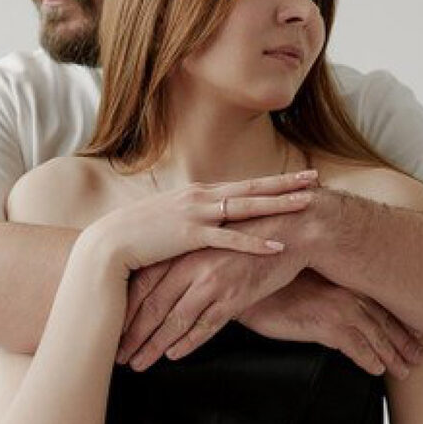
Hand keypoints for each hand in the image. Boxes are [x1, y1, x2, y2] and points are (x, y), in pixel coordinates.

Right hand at [85, 170, 317, 274]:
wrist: (107, 245)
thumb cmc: (134, 237)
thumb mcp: (166, 220)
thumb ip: (188, 218)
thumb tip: (204, 222)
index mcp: (197, 193)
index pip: (243, 184)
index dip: (272, 181)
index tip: (297, 177)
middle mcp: (200, 196)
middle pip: (252, 187)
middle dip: (285, 183)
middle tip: (315, 178)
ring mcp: (196, 214)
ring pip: (247, 207)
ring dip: (279, 205)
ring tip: (308, 204)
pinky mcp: (190, 235)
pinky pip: (230, 239)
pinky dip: (255, 242)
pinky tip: (278, 245)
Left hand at [117, 215, 307, 370]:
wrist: (291, 231)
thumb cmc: (248, 238)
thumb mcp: (211, 243)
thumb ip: (186, 262)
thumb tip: (161, 283)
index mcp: (183, 251)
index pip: (143, 286)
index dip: (125, 311)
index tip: (111, 331)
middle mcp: (193, 266)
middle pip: (153, 306)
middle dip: (133, 335)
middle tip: (118, 356)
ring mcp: (214, 282)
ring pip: (176, 320)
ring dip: (154, 345)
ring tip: (138, 363)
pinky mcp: (235, 296)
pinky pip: (206, 325)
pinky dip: (188, 342)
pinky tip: (173, 356)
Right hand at [239, 271, 422, 377]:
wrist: (250, 286)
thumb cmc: (273, 286)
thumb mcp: (308, 287)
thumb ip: (328, 296)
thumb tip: (338, 315)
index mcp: (346, 282)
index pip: (382, 305)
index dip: (401, 324)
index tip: (417, 337)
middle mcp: (348, 292)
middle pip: (386, 322)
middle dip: (405, 342)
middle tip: (419, 359)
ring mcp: (339, 307)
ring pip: (376, 337)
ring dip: (392, 356)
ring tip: (403, 372)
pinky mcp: (325, 324)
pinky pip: (355, 347)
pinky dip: (368, 360)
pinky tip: (375, 370)